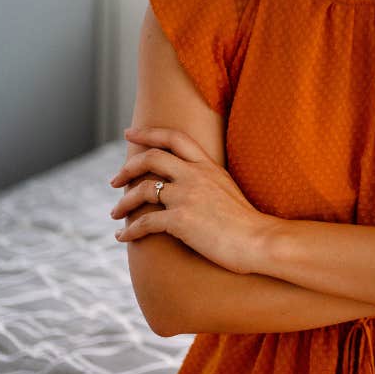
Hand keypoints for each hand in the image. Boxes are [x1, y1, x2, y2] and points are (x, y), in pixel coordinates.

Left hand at [110, 127, 271, 274]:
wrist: (259, 241)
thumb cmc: (246, 223)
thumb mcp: (227, 190)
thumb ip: (206, 182)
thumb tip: (184, 187)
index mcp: (208, 166)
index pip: (174, 138)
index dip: (148, 133)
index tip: (130, 134)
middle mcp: (196, 176)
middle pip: (151, 158)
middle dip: (127, 167)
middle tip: (115, 180)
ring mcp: (187, 196)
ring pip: (142, 190)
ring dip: (123, 203)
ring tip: (116, 213)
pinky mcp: (180, 220)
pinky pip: (144, 222)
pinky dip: (129, 231)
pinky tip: (123, 238)